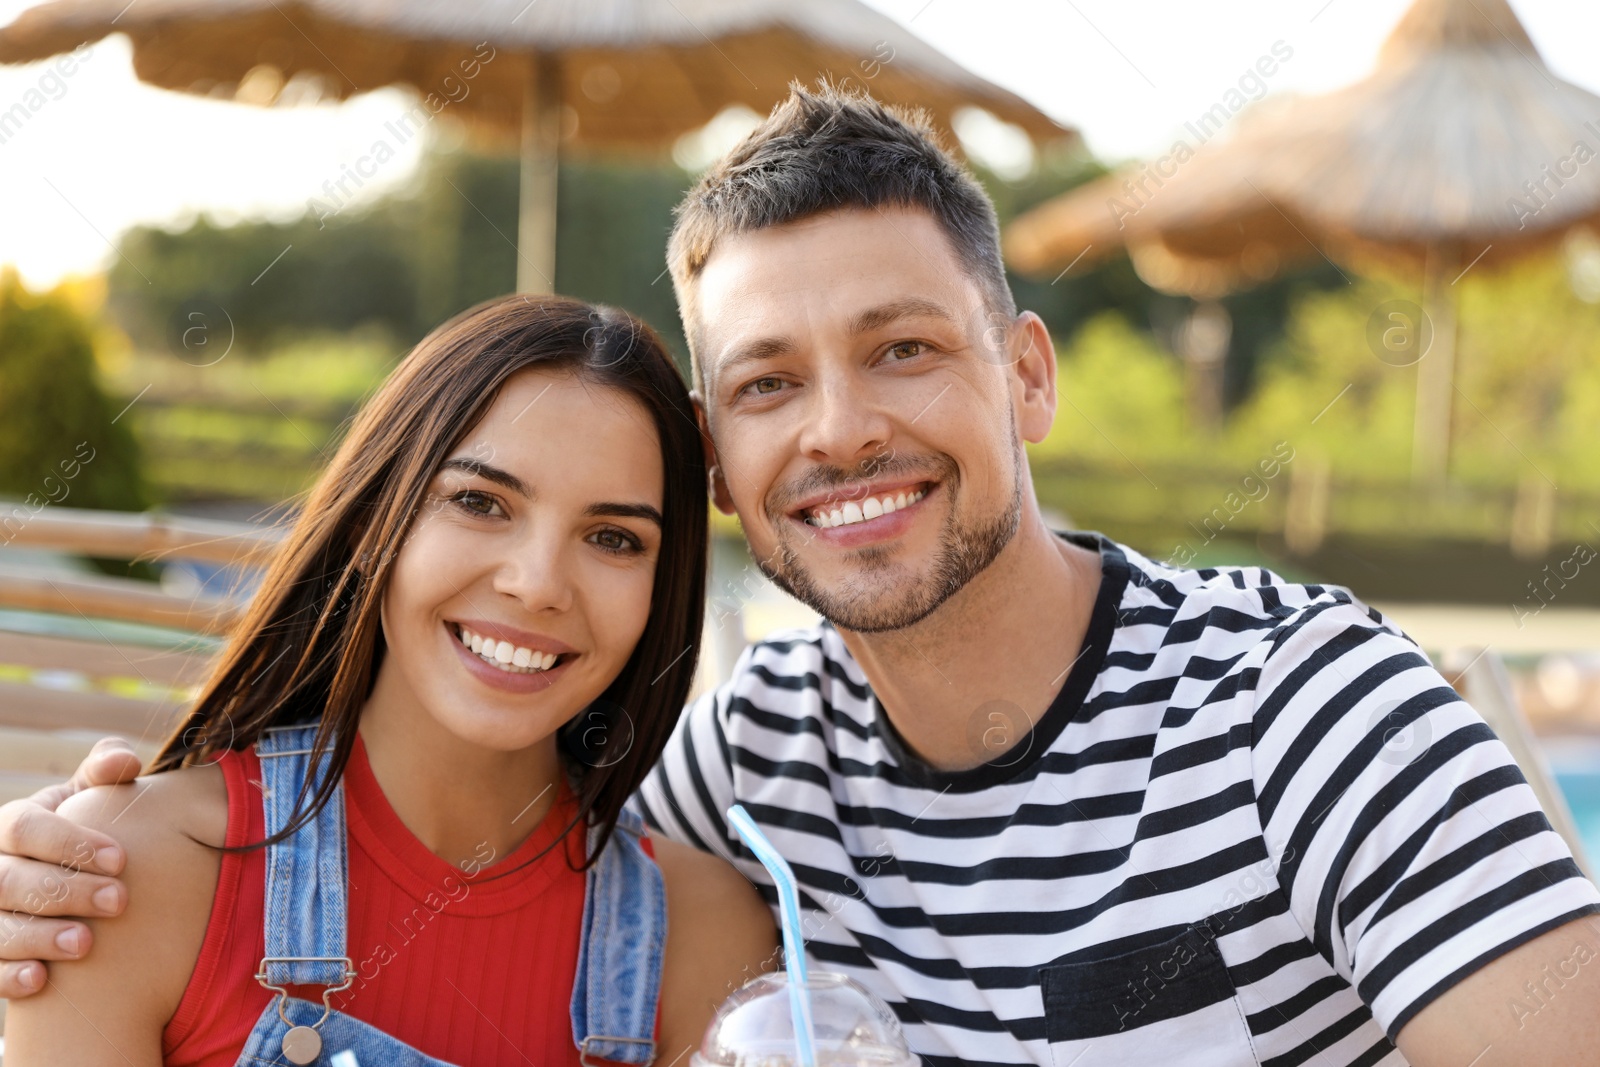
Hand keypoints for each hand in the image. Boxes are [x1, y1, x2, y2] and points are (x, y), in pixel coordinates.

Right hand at [0, 737, 141, 997]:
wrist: (62, 878)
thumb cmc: (80, 836)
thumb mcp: (87, 801)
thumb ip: (103, 775)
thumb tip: (124, 760)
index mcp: (12, 826)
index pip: (24, 827)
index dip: (69, 842)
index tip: (121, 859)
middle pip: (10, 880)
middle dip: (65, 891)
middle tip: (119, 901)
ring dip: (38, 936)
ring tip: (86, 943)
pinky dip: (8, 975)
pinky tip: (40, 980)